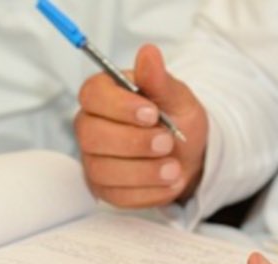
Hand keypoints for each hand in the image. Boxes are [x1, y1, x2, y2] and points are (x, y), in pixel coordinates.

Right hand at [74, 44, 207, 207]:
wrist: (188, 155)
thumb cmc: (175, 120)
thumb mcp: (177, 97)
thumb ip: (160, 80)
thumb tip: (148, 53)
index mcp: (103, 95)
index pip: (92, 95)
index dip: (119, 106)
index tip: (151, 113)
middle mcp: (89, 127)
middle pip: (92, 136)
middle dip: (133, 143)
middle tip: (167, 142)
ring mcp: (93, 160)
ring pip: (104, 170)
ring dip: (144, 172)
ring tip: (174, 168)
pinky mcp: (103, 188)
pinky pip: (117, 196)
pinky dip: (148, 192)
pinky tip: (168, 183)